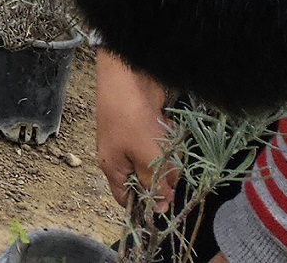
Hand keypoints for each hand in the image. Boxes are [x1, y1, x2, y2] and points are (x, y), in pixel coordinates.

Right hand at [96, 49, 173, 206]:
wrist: (128, 76)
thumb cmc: (131, 119)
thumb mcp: (145, 157)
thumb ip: (155, 184)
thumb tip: (160, 209)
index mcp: (114, 168)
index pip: (128, 199)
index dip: (146, 204)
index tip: (168, 202)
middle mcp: (121, 156)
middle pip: (148, 178)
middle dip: (164, 172)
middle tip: (172, 163)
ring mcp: (133, 139)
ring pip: (158, 159)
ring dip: (169, 151)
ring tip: (168, 137)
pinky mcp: (145, 125)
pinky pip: (161, 141)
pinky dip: (167, 135)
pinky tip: (167, 124)